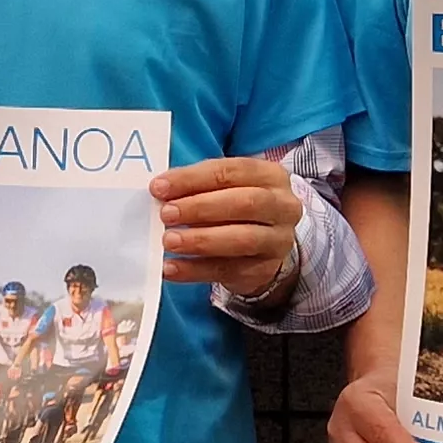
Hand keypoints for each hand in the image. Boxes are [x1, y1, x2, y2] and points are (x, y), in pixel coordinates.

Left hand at [155, 157, 301, 299]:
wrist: (263, 245)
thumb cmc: (236, 207)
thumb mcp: (224, 188)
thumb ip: (197, 186)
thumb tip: (160, 190)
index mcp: (271, 176)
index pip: (231, 171)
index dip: (193, 178)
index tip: (159, 187)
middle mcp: (283, 207)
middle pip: (244, 203)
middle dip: (200, 208)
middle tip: (166, 214)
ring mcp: (278, 240)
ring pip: (241, 239)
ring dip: (200, 240)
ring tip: (168, 241)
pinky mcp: (265, 270)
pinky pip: (228, 270)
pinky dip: (196, 270)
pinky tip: (172, 267)